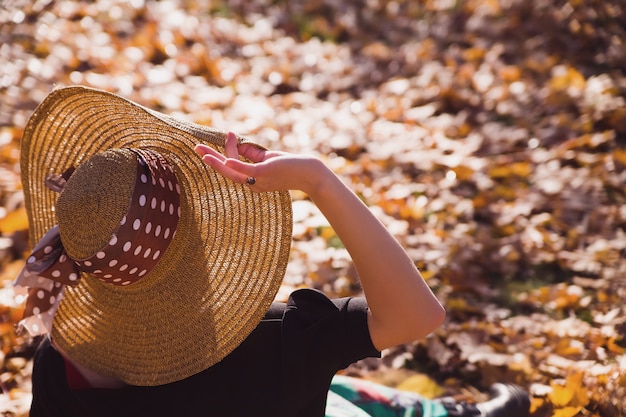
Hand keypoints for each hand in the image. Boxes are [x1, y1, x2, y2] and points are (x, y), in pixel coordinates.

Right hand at [194, 131, 320, 193]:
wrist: (311, 174)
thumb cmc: (292, 166)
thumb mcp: (268, 158)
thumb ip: (251, 153)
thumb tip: (236, 143)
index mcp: (252, 181)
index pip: (233, 166)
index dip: (228, 150)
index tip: (230, 133)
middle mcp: (253, 184)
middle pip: (226, 172)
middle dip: (211, 160)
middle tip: (196, 149)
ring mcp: (258, 181)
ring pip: (232, 173)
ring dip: (217, 162)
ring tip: (203, 153)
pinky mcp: (265, 174)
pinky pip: (246, 172)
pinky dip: (235, 165)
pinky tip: (225, 161)